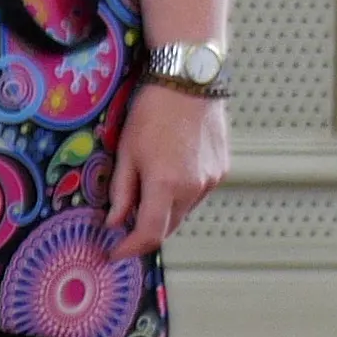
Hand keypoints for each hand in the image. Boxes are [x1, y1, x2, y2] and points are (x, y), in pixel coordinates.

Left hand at [107, 79, 228, 254]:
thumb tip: (114, 223)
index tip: (114, 252)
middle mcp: (195, 188)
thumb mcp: (126, 152)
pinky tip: (168, 175)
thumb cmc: (151, 114)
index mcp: (167, 185)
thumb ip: (121, 192)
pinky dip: (181, 195)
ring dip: (164, 211)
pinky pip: (198, 194)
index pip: (150, 234)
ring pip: (184, 211)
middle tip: (123, 227)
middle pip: (169, 227)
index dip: (130, 248)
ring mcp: (212, 180)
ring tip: (145, 193)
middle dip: (145, 231)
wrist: (189, 84)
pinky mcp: (222, 170)